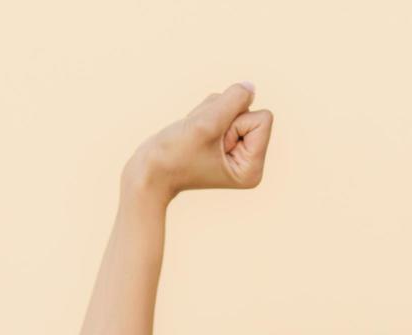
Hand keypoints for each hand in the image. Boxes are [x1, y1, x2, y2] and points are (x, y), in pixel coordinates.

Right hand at [123, 81, 272, 199]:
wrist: (148, 171)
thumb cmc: (174, 155)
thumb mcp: (206, 124)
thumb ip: (233, 100)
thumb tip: (250, 86)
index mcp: (253, 168)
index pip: (263, 119)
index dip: (234, 122)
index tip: (211, 143)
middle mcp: (249, 161)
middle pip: (250, 111)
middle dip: (221, 117)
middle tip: (200, 141)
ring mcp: (236, 150)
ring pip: (233, 106)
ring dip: (209, 115)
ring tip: (194, 137)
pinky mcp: (222, 139)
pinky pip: (221, 107)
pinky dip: (203, 114)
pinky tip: (192, 133)